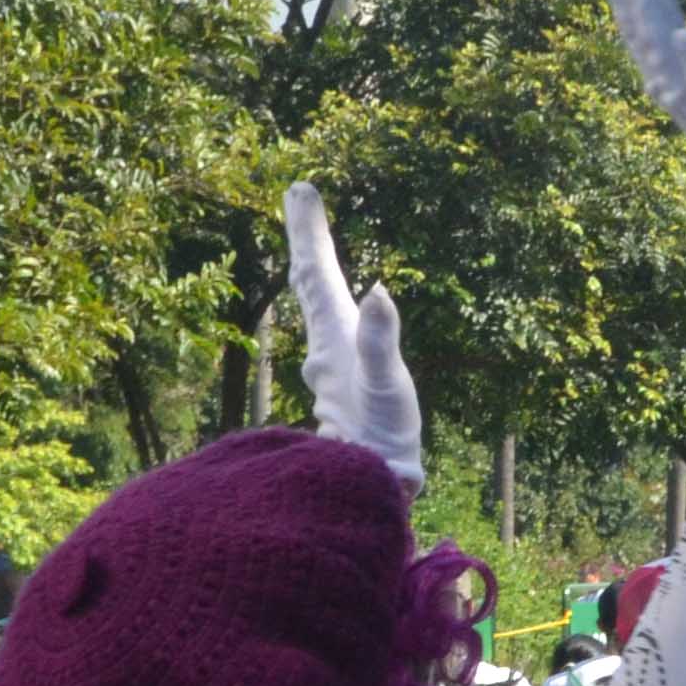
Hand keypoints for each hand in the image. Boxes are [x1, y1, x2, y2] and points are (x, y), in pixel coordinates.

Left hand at [282, 179, 427, 488]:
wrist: (367, 495)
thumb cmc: (380, 442)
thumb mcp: (386, 387)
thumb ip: (381, 340)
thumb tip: (379, 290)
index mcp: (334, 341)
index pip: (315, 275)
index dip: (309, 233)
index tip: (300, 190)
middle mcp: (325, 352)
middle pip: (310, 284)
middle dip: (307, 240)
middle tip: (299, 198)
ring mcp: (331, 374)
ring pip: (317, 312)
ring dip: (314, 274)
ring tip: (311, 249)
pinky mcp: (340, 393)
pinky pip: (332, 338)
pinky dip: (330, 312)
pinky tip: (338, 320)